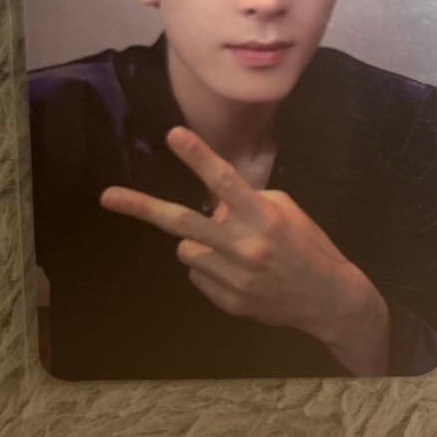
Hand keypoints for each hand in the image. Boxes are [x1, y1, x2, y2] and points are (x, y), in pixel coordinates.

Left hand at [100, 126, 389, 374]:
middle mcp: (245, 247)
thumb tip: (212, 210)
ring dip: (201, 243)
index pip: (225, 181)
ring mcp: (234, 278)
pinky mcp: (228, 302)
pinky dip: (211, 269)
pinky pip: (198, 275)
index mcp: (263, 218)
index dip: (199, 156)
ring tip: (234, 250)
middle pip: (184, 224)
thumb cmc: (308, 245)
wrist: (329, 300)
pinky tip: (241, 273)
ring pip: (187, 249)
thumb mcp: (285, 211)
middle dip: (143, 208)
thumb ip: (246, 203)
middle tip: (107, 196)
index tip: (173, 134)